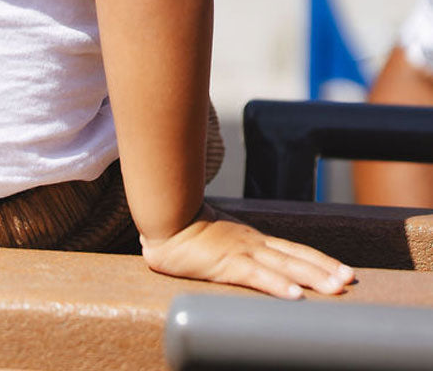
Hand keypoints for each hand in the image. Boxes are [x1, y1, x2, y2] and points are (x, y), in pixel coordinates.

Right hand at [140, 204, 354, 298]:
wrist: (165, 217)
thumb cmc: (184, 230)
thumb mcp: (216, 241)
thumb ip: (230, 250)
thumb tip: (238, 262)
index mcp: (251, 239)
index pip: (293, 250)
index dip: (319, 261)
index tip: (343, 271)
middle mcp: (253, 243)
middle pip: (296, 257)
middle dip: (325, 270)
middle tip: (350, 281)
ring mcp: (241, 252)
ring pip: (285, 266)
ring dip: (313, 278)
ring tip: (336, 289)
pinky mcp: (226, 264)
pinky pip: (257, 276)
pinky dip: (278, 286)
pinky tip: (294, 296)